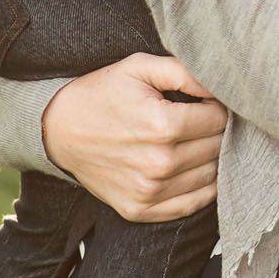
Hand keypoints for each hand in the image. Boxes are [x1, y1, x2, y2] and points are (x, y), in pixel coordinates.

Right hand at [39, 56, 223, 221]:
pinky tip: (191, 169)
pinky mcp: (141, 210)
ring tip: (193, 142)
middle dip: (216, 132)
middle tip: (199, 121)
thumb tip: (221, 85)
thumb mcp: (138, 67)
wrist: (57, 131)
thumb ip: (184, 71)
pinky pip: (193, 204)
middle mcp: (160, 163)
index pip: (219, 119)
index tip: (203, 102)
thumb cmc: (101, 94)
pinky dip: (202, 188)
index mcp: (162, 125)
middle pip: (217, 148)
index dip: (216, 107)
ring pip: (211, 177)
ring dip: (210, 159)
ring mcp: (150, 191)